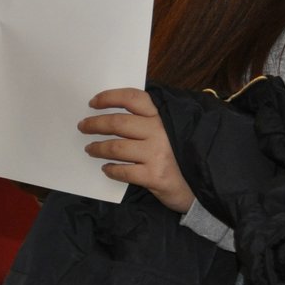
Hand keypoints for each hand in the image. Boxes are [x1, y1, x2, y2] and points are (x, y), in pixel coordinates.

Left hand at [79, 88, 195, 212]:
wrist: (202, 186)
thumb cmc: (181, 156)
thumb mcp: (171, 131)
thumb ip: (149, 121)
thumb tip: (114, 114)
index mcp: (162, 117)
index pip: (133, 98)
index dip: (110, 97)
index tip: (93, 103)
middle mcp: (160, 132)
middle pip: (118, 123)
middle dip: (95, 124)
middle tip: (83, 126)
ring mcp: (157, 154)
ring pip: (116, 147)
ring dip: (98, 147)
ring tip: (90, 149)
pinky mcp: (155, 176)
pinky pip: (123, 171)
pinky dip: (111, 170)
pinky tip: (107, 169)